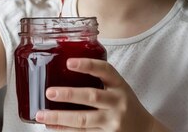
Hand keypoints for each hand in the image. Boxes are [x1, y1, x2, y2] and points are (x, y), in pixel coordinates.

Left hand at [35, 58, 167, 131]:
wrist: (145, 130)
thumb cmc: (126, 105)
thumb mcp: (119, 88)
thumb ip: (100, 80)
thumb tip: (66, 67)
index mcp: (120, 85)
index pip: (105, 70)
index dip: (87, 65)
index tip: (69, 62)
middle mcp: (118, 102)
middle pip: (92, 96)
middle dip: (69, 94)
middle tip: (49, 92)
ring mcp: (113, 121)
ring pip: (84, 120)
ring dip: (60, 117)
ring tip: (41, 115)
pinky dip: (65, 130)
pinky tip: (51, 126)